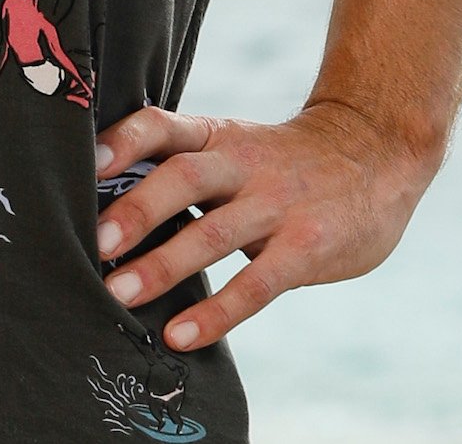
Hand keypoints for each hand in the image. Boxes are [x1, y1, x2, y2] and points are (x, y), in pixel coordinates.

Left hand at [90, 99, 435, 349]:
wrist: (378, 151)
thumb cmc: (285, 160)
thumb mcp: (236, 145)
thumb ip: (186, 168)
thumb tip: (106, 206)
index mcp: (218, 135)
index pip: (162, 126)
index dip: (122, 141)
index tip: (84, 166)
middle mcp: (244, 163)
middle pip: (181, 176)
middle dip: (134, 210)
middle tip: (91, 244)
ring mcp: (278, 204)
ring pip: (213, 232)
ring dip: (162, 265)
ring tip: (118, 295)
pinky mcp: (308, 246)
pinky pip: (256, 284)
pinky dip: (216, 312)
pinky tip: (180, 335)